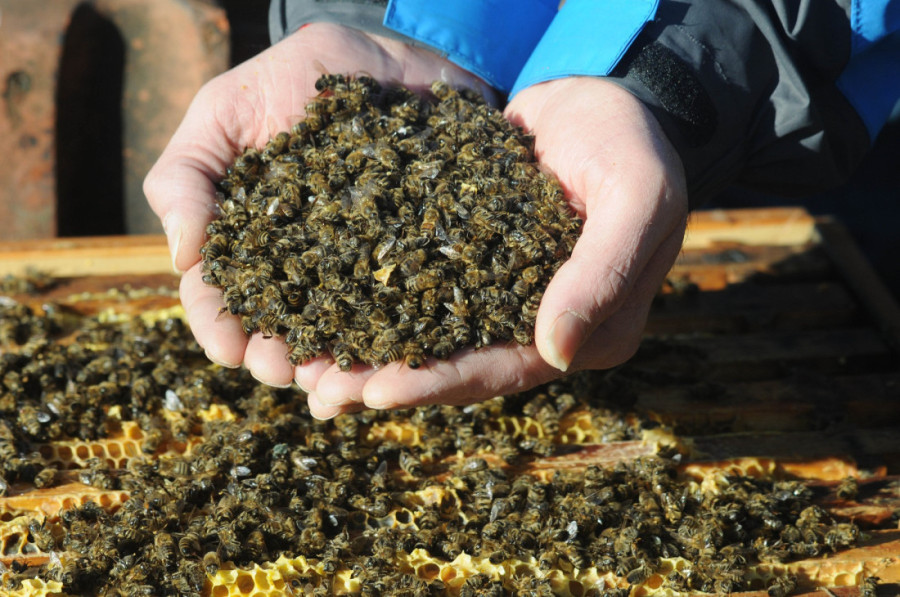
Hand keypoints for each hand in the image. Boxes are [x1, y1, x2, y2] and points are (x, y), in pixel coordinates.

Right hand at [144, 23, 495, 392]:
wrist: (391, 51)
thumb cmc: (299, 75)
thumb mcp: (227, 110)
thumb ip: (187, 175)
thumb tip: (183, 257)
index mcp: (252, 236)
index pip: (224, 292)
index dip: (220, 325)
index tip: (229, 348)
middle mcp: (306, 261)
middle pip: (286, 323)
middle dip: (279, 355)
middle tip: (284, 372)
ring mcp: (364, 262)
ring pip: (346, 328)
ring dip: (336, 362)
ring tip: (336, 382)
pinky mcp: (419, 254)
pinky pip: (412, 302)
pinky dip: (401, 334)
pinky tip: (397, 355)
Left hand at [307, 77, 687, 416]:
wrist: (607, 96)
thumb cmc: (633, 142)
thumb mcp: (637, 195)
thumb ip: (603, 270)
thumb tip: (557, 353)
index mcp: (596, 329)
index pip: (511, 368)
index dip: (444, 383)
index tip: (377, 390)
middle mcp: (549, 325)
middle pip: (465, 367)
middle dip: (393, 381)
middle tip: (321, 394)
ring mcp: (513, 298)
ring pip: (439, 338)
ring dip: (377, 356)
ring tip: (309, 372)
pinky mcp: (481, 263)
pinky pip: (428, 293)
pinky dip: (381, 306)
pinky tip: (330, 314)